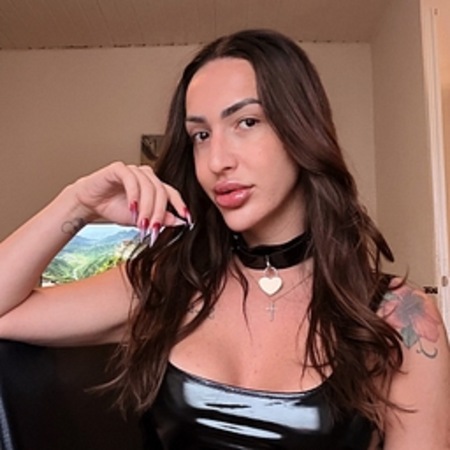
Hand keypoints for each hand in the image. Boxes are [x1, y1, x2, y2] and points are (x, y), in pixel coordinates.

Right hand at [72, 162, 188, 230]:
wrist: (90, 204)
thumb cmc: (115, 208)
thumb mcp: (141, 219)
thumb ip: (160, 219)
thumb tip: (179, 222)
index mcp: (155, 186)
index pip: (172, 193)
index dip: (181, 205)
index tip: (187, 219)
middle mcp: (146, 176)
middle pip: (161, 192)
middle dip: (159, 213)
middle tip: (154, 229)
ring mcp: (134, 170)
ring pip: (148, 187)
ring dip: (146, 208)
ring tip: (141, 223)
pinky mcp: (119, 168)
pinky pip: (131, 180)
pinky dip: (133, 195)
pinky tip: (132, 208)